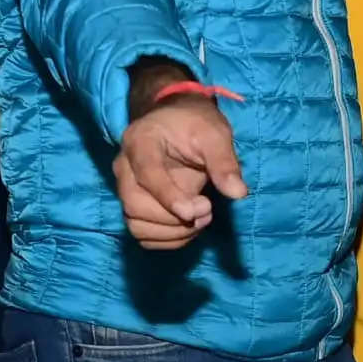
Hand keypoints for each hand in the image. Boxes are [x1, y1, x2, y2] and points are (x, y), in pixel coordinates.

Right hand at [116, 93, 245, 247]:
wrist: (177, 122)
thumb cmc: (195, 124)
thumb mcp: (215, 134)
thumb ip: (224, 162)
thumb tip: (237, 193)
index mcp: (140, 141)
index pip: (147, 175)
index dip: (170, 197)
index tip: (199, 209)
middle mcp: (125, 168)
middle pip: (135, 206)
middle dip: (174, 218)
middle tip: (207, 210)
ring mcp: (125, 189)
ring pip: (136, 226)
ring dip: (173, 232)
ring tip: (201, 219)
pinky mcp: (134, 207)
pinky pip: (143, 235)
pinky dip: (169, 239)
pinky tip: (191, 226)